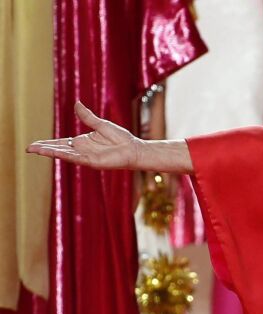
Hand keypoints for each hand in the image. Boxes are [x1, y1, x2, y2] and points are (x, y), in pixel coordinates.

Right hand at [26, 101, 142, 169]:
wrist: (134, 149)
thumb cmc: (121, 139)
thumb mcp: (101, 124)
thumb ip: (87, 116)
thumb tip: (77, 103)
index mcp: (82, 142)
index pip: (60, 143)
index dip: (47, 144)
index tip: (34, 144)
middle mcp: (82, 150)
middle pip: (58, 150)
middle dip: (44, 149)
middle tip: (29, 149)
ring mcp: (87, 157)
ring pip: (64, 154)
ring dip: (51, 152)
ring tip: (36, 151)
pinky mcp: (93, 162)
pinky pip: (77, 158)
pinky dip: (65, 155)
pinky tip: (55, 153)